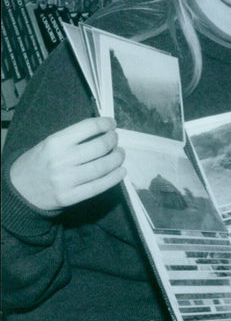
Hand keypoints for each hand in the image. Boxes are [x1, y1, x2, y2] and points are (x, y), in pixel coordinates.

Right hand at [9, 117, 125, 209]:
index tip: (112, 124)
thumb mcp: (49, 144)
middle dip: (113, 140)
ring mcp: (66, 180)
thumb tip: (103, 131)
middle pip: (100, 146)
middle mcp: (61, 160)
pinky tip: (121, 171)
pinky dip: (115, 177)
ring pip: (103, 166)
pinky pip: (99, 186)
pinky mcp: (71, 197)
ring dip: (117, 158)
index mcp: (55, 142)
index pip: (88, 127)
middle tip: (115, 139)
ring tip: (119, 154)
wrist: (18, 190)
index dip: (105, 124)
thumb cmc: (38, 162)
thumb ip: (73, 138)